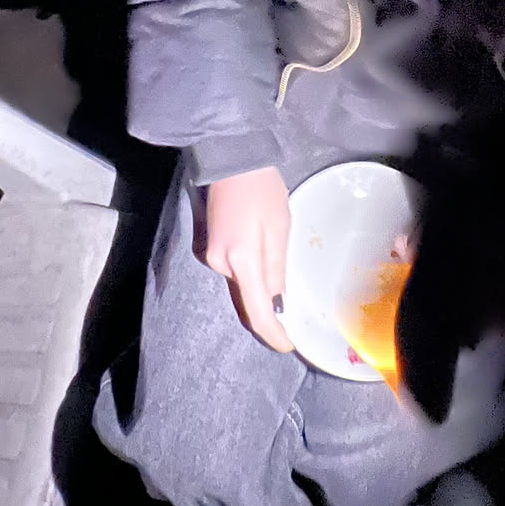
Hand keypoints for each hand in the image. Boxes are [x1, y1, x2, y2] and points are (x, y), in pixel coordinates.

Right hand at [204, 167, 293, 351]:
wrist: (231, 160)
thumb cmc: (261, 190)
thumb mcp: (279, 227)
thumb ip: (277, 268)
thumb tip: (278, 303)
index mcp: (241, 261)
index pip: (257, 312)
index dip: (273, 334)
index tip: (288, 345)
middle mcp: (220, 264)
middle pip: (248, 298)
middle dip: (270, 308)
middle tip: (294, 310)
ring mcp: (211, 256)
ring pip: (242, 283)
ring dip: (261, 283)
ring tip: (280, 257)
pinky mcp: (209, 247)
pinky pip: (235, 270)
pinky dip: (250, 270)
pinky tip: (262, 248)